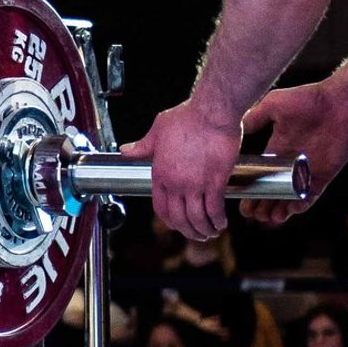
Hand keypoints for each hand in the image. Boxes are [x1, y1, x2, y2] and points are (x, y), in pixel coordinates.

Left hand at [122, 99, 243, 242]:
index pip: (161, 208)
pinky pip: (214, 208)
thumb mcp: (157, 130)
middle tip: (198, 235)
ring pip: (196, 218)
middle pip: (179, 218)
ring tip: (211, 232)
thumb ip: (143, 145)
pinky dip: (217, 219)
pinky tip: (222, 223)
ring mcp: (195, 184)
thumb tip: (125, 150)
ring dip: (204, 229)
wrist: (212, 111)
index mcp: (160, 174)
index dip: (170, 221)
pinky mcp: (215, 181)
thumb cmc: (187, 117)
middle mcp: (175, 183)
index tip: (178, 225)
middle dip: (188, 231)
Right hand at [238, 79, 347, 222]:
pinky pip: (311, 195)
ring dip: (279, 210)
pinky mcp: (325, 174)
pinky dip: (301, 205)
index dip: (249, 192)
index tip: (240, 201)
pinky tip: (291, 210)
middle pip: (271, 192)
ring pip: (289, 197)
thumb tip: (233, 129)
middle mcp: (290, 163)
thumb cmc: (307, 99)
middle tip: (253, 215)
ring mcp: (308, 170)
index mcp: (276, 149)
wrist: (340, 100)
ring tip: (271, 218)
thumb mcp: (273, 105)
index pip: (259, 176)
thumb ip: (254, 117)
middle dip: (261, 205)